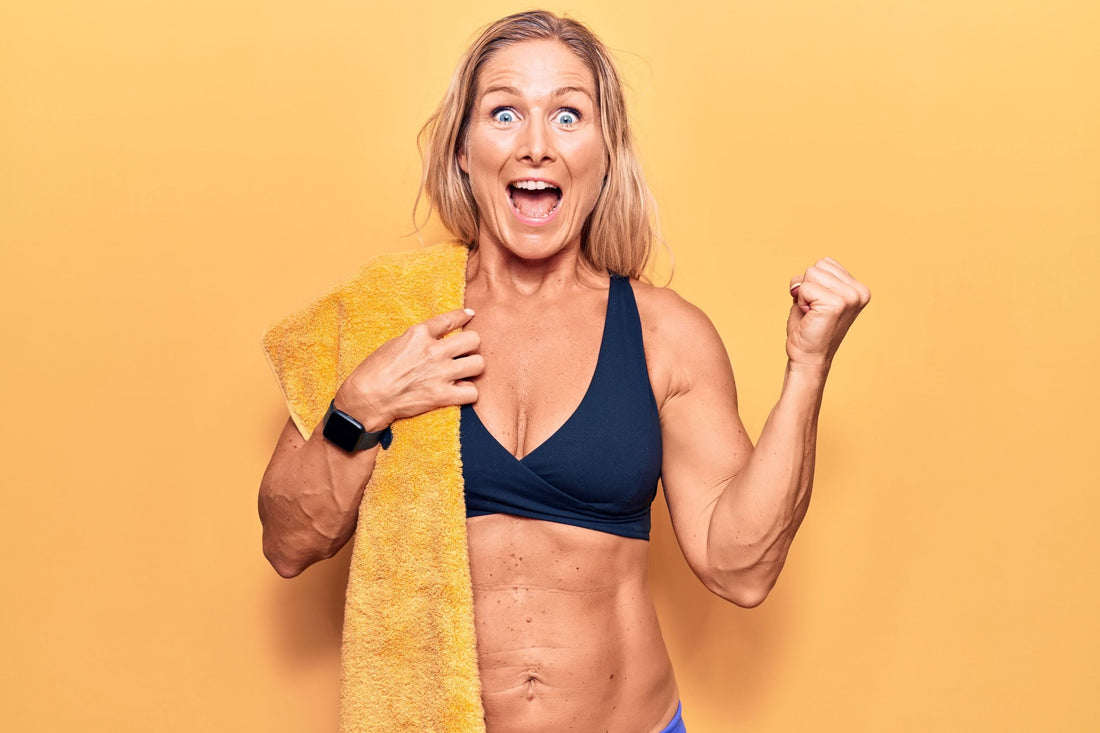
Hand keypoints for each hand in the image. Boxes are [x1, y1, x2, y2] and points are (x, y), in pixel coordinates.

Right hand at [333, 308, 483, 430]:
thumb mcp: (393, 344)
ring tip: (464, 372)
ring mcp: (440, 373)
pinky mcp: (441, 395)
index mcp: (418, 333)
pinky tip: (459, 391)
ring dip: (473, 368)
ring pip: (478, 364)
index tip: (469, 315)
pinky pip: (472, 392)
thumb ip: (416, 339)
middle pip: (474, 340)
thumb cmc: (373, 372)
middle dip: (471, 346)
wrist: (366, 398)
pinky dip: (468, 393)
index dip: (463, 315)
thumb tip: (430, 338)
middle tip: (464, 353)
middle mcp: (433, 350)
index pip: (450, 319)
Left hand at [786, 258, 870, 371]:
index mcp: (858, 288)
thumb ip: (813, 279)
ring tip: (812, 313)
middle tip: (813, 310)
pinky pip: (804, 287)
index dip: (812, 282)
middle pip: (818, 265)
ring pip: (810, 274)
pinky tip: (810, 316)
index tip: (817, 304)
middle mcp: (859, 292)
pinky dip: (801, 301)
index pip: (825, 262)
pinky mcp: (836, 304)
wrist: (808, 357)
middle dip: (807, 286)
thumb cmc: (809, 328)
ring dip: (803, 294)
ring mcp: (850, 297)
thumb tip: (799, 279)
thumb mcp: (814, 296)